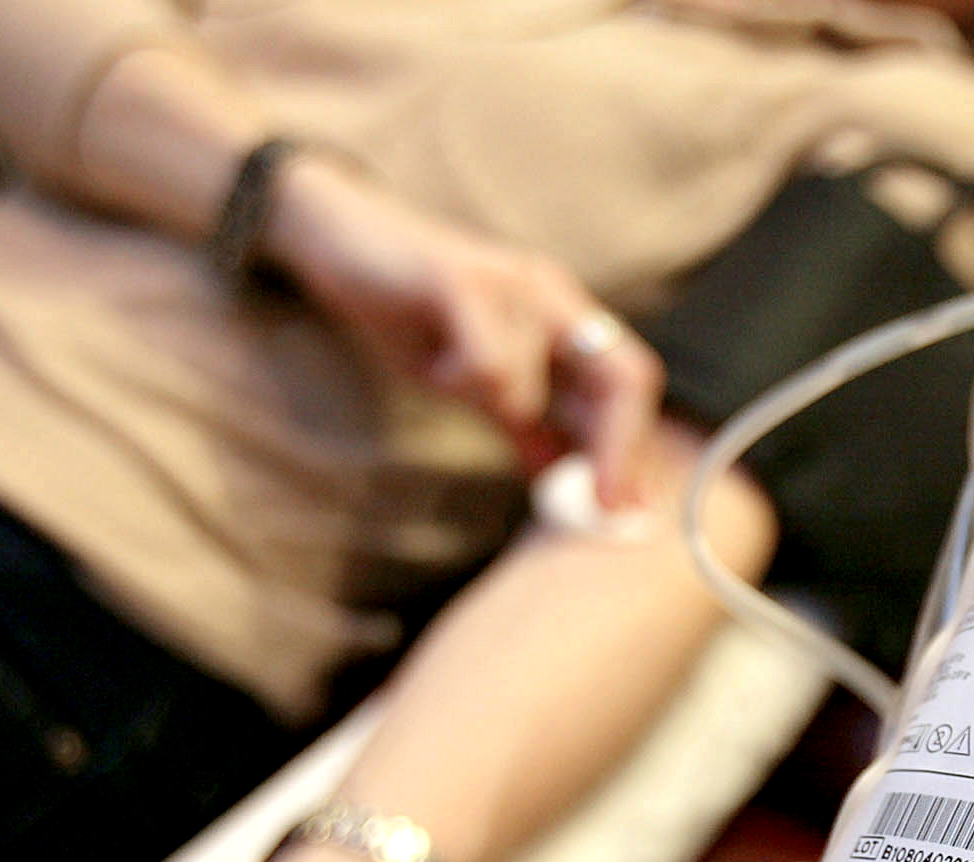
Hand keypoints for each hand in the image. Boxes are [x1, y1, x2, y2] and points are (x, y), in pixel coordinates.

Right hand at [266, 153, 664, 507]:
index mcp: (563, 319)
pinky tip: (436, 362)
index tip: (625, 510)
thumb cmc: (409, 310)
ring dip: (501, 407)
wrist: (339, 238)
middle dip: (615, 450)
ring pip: (540, 384)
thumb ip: (520, 422)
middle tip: (594, 502)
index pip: (629, 385)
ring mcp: (514, 284)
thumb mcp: (471, 380)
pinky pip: (489, 365)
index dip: (634, 449)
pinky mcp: (465, 280)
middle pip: (623, 378)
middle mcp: (553, 297)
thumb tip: (556, 476)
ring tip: (452, 379)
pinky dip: (463, 381)